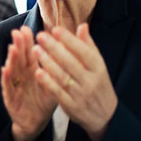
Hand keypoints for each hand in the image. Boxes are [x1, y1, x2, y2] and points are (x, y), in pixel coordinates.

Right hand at [1, 26, 56, 140]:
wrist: (34, 123)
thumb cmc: (43, 101)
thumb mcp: (53, 84)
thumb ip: (56, 68)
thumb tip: (65, 51)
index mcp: (31, 71)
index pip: (29, 54)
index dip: (27, 41)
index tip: (26, 28)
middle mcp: (21, 76)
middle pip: (19, 58)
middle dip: (18, 45)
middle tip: (17, 32)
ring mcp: (14, 86)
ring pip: (12, 70)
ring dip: (11, 59)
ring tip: (12, 48)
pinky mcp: (10, 98)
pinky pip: (7, 88)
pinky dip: (6, 79)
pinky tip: (5, 70)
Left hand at [34, 24, 117, 140]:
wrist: (105, 115)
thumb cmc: (98, 84)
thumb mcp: (98, 66)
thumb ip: (88, 46)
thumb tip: (82, 25)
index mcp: (99, 69)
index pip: (85, 52)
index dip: (70, 40)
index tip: (55, 29)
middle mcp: (91, 81)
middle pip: (72, 63)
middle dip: (55, 48)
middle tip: (40, 36)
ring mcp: (81, 95)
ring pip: (63, 76)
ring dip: (48, 62)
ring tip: (35, 49)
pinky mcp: (72, 106)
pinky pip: (58, 92)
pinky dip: (47, 82)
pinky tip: (37, 71)